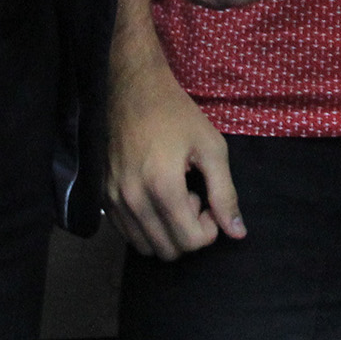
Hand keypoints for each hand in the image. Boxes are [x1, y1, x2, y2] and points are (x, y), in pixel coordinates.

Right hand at [106, 54, 244, 259]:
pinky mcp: (103, 196)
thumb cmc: (176, 114)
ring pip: (146, 247)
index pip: (191, 241)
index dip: (210, 228)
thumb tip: (237, 232)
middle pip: (169, 250)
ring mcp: (114, 200)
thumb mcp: (211, 147)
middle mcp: (133, 199)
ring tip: (174, 198)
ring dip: (167, 231)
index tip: (208, 201)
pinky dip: (146, 227)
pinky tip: (155, 198)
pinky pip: (127, 233)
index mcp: (163, 187)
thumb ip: (225, 193)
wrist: (133, 89)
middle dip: (188, 232)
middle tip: (193, 198)